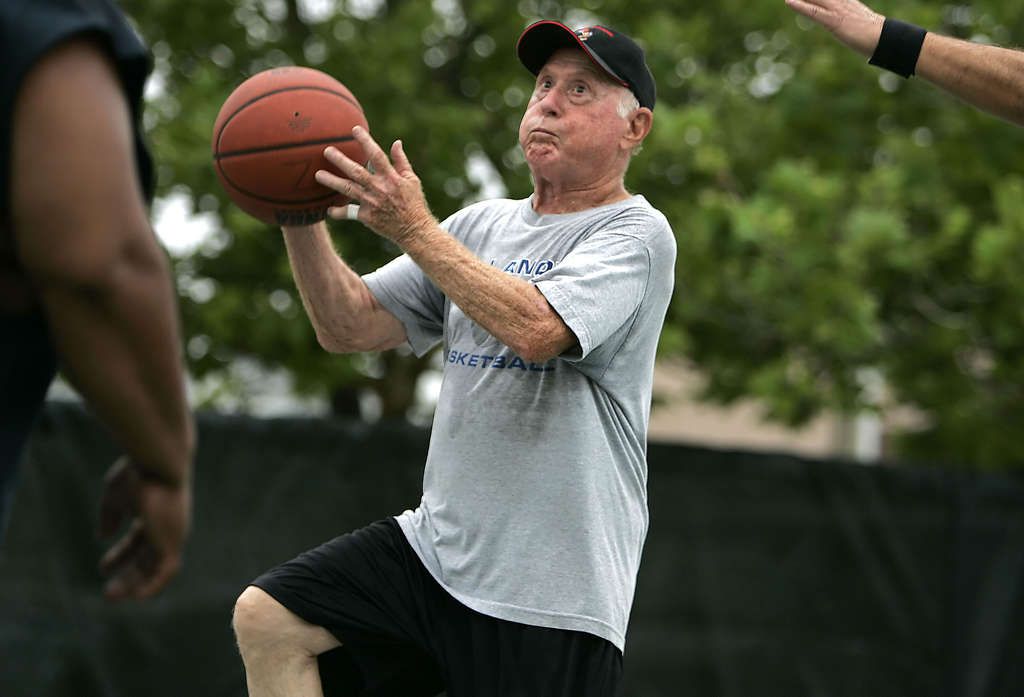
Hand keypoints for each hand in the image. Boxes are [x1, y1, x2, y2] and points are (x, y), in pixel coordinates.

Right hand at [98, 457, 190, 599]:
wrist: (159, 465)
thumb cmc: (136, 475)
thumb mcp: (116, 495)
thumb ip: (111, 515)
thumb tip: (104, 535)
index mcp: (154, 513)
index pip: (139, 541)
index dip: (121, 555)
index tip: (103, 568)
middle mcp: (166, 527)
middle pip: (148, 557)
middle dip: (128, 575)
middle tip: (108, 593)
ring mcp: (171, 535)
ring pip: (155, 567)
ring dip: (135, 584)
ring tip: (111, 596)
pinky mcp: (173, 541)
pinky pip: (167, 571)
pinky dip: (153, 584)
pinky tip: (136, 596)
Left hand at [314, 126, 435, 246]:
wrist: (414, 230)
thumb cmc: (414, 203)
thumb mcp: (412, 180)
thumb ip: (401, 161)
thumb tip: (396, 142)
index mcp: (392, 178)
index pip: (377, 156)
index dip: (366, 141)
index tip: (355, 129)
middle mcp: (380, 189)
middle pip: (357, 172)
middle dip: (341, 160)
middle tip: (327, 151)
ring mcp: (372, 203)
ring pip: (348, 189)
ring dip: (332, 182)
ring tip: (318, 175)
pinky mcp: (367, 217)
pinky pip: (349, 213)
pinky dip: (338, 212)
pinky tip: (329, 210)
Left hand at [786, 0, 884, 56]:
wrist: (882, 37)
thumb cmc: (871, 32)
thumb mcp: (855, 21)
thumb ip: (845, 17)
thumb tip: (840, 22)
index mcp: (844, 0)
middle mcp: (839, 1)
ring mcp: (836, 10)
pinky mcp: (834, 21)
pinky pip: (814, 12)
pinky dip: (800, 6)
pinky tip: (789, 1)